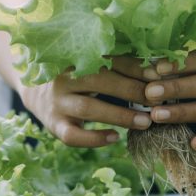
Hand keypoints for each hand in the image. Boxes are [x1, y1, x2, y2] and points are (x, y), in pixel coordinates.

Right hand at [19, 56, 158, 147]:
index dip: (137, 67)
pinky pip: (72, 135)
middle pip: (100, 81)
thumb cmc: (76, 76)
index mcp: (77, 57)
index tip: (162, 74)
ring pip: (88, 108)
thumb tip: (161, 68)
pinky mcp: (53, 124)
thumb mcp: (92, 65)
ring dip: (119, 116)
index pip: (110, 59)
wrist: (34, 91)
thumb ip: (119, 65)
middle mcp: (65, 77)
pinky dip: (94, 139)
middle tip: (157, 100)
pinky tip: (114, 138)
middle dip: (131, 90)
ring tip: (145, 122)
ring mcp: (57, 102)